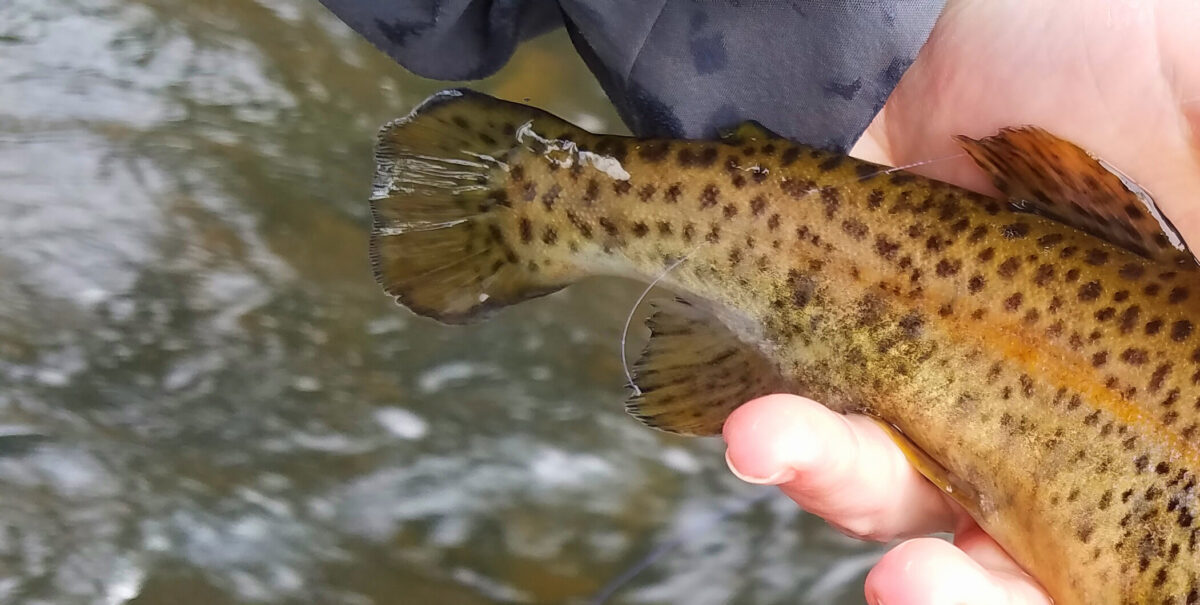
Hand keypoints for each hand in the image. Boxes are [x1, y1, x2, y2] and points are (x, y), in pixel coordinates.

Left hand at [726, 2, 1199, 602]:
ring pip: (888, 483)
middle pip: (1002, 548)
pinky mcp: (841, 325)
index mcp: (1153, 383)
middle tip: (912, 586)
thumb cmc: (1122, 50)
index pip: (1121, 539)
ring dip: (834, 481)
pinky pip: (808, 405)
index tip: (1017, 586)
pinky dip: (783, 428)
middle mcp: (1046, 403)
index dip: (1075, 592)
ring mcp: (936, 368)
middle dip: (953, 587)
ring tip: (776, 447)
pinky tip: (756, 423)